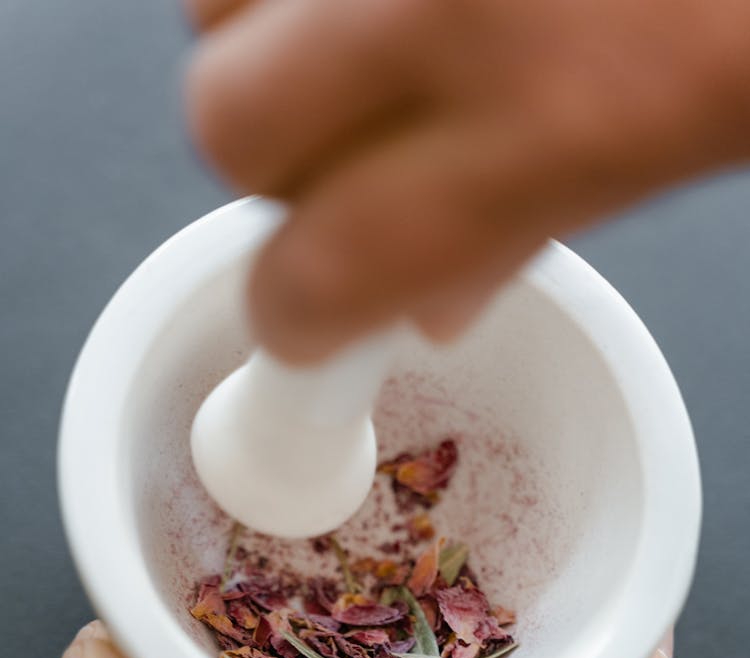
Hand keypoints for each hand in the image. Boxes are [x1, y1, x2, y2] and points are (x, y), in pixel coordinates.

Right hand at [183, 0, 749, 359]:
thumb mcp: (672, 141)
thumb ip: (527, 227)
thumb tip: (428, 301)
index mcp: (559, 116)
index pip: (321, 275)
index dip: (295, 319)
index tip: (302, 318)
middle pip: (230, 128)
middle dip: (269, 167)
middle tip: (340, 162)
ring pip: (213, 3)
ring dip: (264, 42)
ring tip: (364, 38)